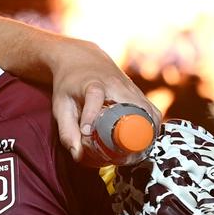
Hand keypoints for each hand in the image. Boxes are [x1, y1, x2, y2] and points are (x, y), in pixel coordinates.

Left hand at [50, 40, 160, 163]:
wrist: (83, 58)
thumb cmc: (70, 85)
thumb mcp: (61, 105)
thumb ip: (66, 130)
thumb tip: (78, 154)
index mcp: (92, 85)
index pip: (94, 97)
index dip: (91, 114)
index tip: (87, 131)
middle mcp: (115, 85)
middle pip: (133, 108)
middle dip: (133, 133)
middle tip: (126, 155)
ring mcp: (131, 88)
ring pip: (148, 111)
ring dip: (147, 132)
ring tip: (137, 152)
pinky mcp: (139, 92)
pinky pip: (152, 111)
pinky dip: (152, 126)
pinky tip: (146, 141)